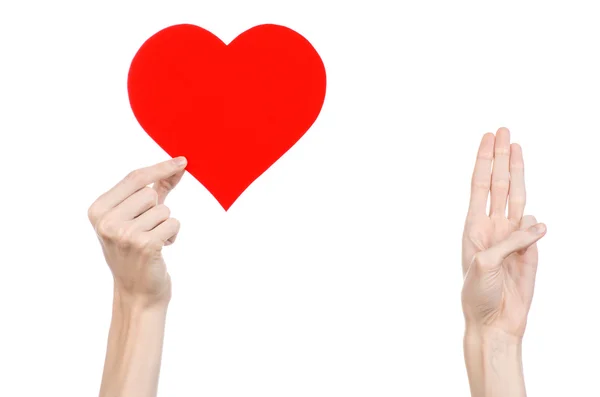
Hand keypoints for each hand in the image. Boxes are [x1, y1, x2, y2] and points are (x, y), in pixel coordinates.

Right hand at [88, 157, 186, 306]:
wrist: (137, 293)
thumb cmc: (136, 251)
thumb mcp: (135, 217)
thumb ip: (155, 189)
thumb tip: (178, 165)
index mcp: (98, 210)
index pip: (134, 178)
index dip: (160, 168)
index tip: (182, 161)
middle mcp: (107, 222)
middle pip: (150, 193)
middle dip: (157, 210)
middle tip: (146, 231)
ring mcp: (124, 234)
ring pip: (164, 210)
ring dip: (165, 225)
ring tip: (152, 242)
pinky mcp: (145, 245)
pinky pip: (173, 223)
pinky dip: (173, 235)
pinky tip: (160, 249)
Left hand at [461, 128, 545, 338]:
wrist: (494, 322)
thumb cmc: (478, 294)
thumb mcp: (484, 265)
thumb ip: (509, 242)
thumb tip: (537, 223)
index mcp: (474, 226)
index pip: (480, 185)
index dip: (484, 160)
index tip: (487, 138)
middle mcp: (492, 226)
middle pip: (498, 183)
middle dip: (500, 156)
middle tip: (503, 130)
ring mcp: (512, 236)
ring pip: (517, 197)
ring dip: (517, 172)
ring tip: (516, 147)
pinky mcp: (530, 251)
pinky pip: (535, 230)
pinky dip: (535, 226)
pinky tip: (534, 225)